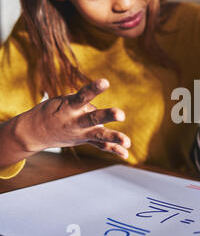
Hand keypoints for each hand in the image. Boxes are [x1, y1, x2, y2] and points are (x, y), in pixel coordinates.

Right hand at [16, 79, 130, 158]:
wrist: (34, 133)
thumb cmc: (53, 111)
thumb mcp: (65, 102)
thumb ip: (85, 104)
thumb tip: (104, 115)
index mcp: (69, 107)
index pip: (82, 95)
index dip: (93, 89)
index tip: (105, 82)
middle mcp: (76, 121)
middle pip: (93, 118)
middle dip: (107, 115)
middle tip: (121, 114)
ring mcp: (81, 133)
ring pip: (99, 135)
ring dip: (114, 137)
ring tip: (128, 142)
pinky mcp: (85, 140)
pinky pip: (100, 146)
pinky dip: (113, 149)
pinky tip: (126, 154)